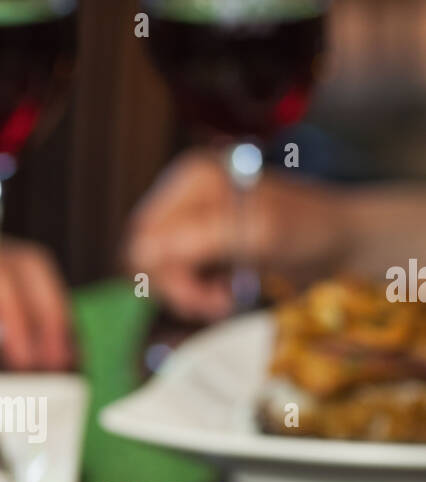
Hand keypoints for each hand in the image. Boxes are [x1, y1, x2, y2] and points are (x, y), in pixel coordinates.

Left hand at [0, 205, 71, 371]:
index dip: (17, 316)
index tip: (28, 361)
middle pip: (23, 269)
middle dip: (47, 315)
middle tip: (57, 367)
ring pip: (28, 284)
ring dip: (50, 322)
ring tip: (62, 369)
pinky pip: (16, 306)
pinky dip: (36, 332)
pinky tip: (44, 365)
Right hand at [124, 151, 348, 320]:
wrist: (340, 241)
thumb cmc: (307, 230)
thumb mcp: (256, 233)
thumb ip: (198, 239)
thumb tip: (141, 251)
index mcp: (193, 177)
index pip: (145, 233)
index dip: (163, 272)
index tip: (198, 298)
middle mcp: (185, 194)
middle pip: (147, 252)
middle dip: (178, 285)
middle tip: (215, 304)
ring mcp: (192, 219)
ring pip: (161, 269)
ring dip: (190, 293)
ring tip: (223, 300)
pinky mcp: (202, 243)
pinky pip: (179, 275)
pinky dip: (199, 292)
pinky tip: (224, 294)